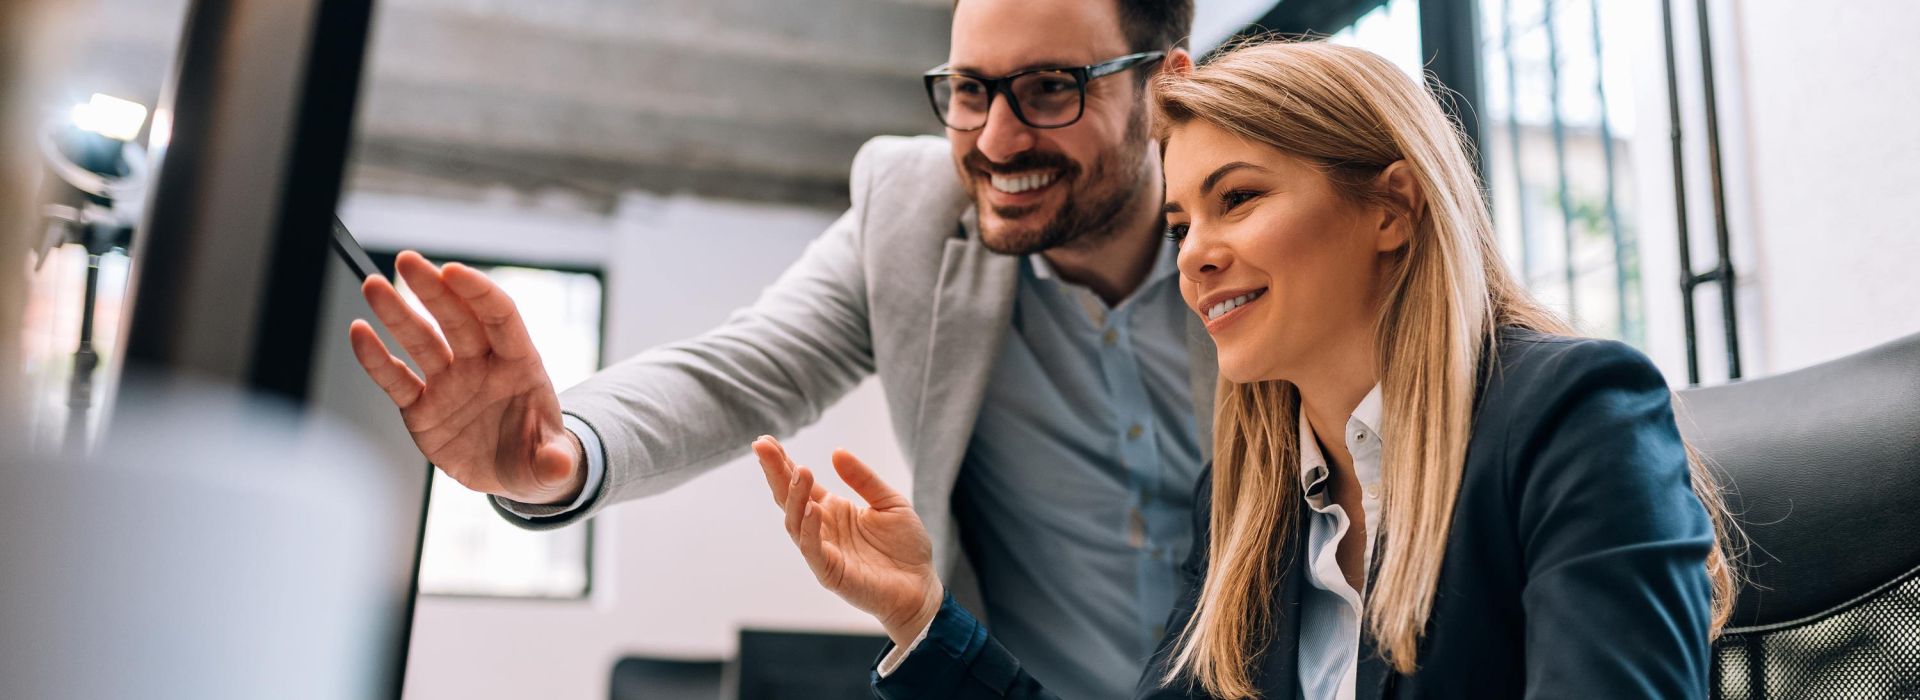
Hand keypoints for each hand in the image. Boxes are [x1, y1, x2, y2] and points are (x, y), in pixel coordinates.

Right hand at [347, 250, 584, 504]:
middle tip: (407, 260)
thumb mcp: (551, 464)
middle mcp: (481, 366)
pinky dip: (376, 359)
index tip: (453, 271)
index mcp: (520, 365)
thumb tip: (560, 467)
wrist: (512, 476)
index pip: (500, 317)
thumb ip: (553, 461)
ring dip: (397, 313)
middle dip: (432, 289)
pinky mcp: (422, 408)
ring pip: (421, 341)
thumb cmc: (537, 457)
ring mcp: (449, 384)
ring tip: (374, 285)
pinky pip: (397, 379)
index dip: (478, 293)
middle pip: (456, 319)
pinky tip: (359, 332)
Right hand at [752, 437, 941, 646]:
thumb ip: (863, 479)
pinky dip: (809, 530)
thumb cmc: (905, 546)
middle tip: (762, 447)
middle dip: (775, 472)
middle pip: (789, 498)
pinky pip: (813, 550)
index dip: (782, 463)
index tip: (765, 441)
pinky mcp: (830, 572)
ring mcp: (823, 551)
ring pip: (795, 523)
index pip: (800, 484)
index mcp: (832, 510)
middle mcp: (821, 529)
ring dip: (795, 496)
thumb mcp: (889, 501)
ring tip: (801, 470)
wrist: (921, 586)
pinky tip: (812, 509)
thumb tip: (836, 451)